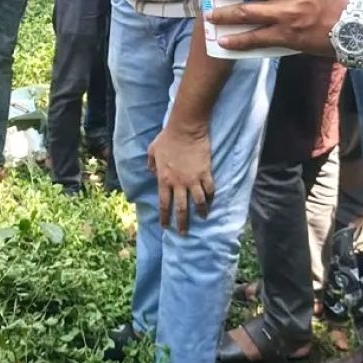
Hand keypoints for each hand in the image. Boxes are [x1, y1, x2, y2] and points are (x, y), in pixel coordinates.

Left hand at [147, 121, 215, 235]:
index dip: (165, 218)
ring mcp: (193, 179)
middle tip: (184, 233)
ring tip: (203, 218)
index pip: (164, 204)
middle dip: (182, 223)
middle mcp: (178, 183)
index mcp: (164, 179)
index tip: (165, 227)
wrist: (185, 129)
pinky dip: (211, 197)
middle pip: (180, 208)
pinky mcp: (205, 173)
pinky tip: (211, 201)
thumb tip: (152, 173)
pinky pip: (210, 189)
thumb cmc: (167, 138)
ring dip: (201, 212)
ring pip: (198, 202)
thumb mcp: (152, 151)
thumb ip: (151, 164)